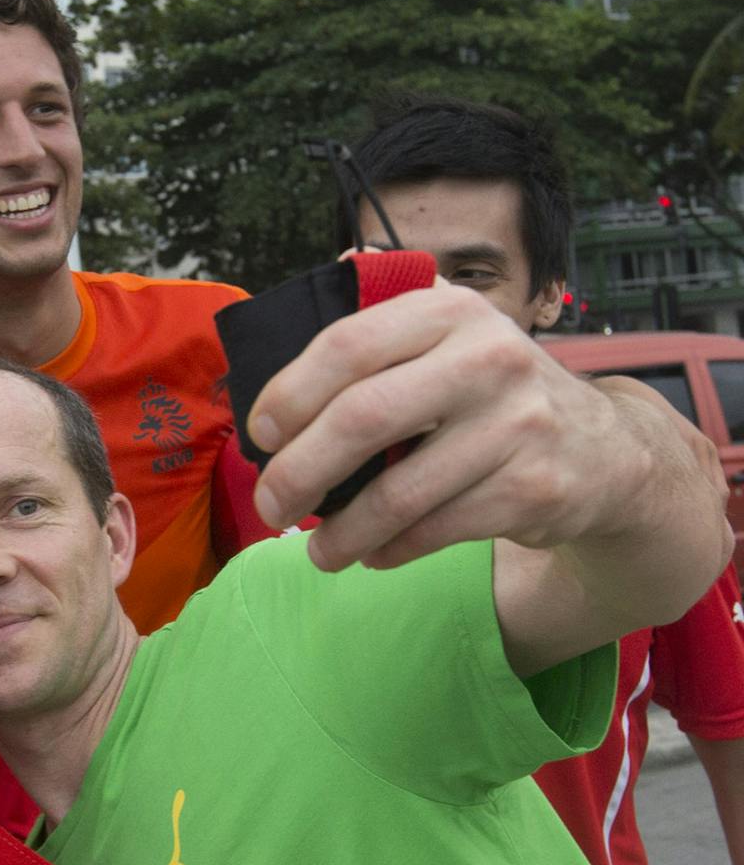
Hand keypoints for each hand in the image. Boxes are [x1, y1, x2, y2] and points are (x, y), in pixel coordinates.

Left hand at [247, 285, 671, 570]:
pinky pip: (433, 531)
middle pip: (361, 419)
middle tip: (269, 507)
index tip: (261, 437)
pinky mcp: (534, 487)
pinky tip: (373, 552)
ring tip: (319, 550)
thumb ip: (380, 340)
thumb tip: (297, 338)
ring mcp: (518, 423)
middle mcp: (489, 358)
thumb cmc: (489, 397)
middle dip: (297, 473)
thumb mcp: (448, 343)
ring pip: (396, 493)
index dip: (288, 396)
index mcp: (450, 312)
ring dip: (340, 533)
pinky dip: (389, 550)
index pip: (346, 346)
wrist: (603, 449)